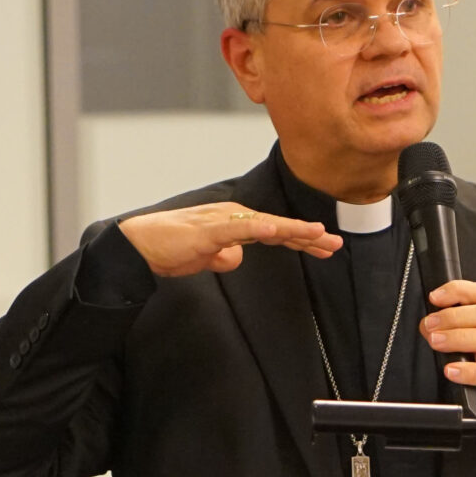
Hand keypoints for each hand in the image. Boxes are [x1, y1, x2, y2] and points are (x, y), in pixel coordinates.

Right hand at [118, 204, 340, 277]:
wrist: (140, 245)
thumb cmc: (170, 248)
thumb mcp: (206, 257)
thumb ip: (223, 256)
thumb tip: (237, 258)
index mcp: (234, 224)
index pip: (275, 232)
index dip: (301, 239)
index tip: (326, 247)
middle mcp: (232, 218)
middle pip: (277, 227)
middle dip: (307, 237)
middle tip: (335, 244)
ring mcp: (220, 222)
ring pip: (264, 225)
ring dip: (291, 230)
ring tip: (316, 234)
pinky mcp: (206, 230)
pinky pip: (236, 229)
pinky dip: (256, 229)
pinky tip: (274, 231)